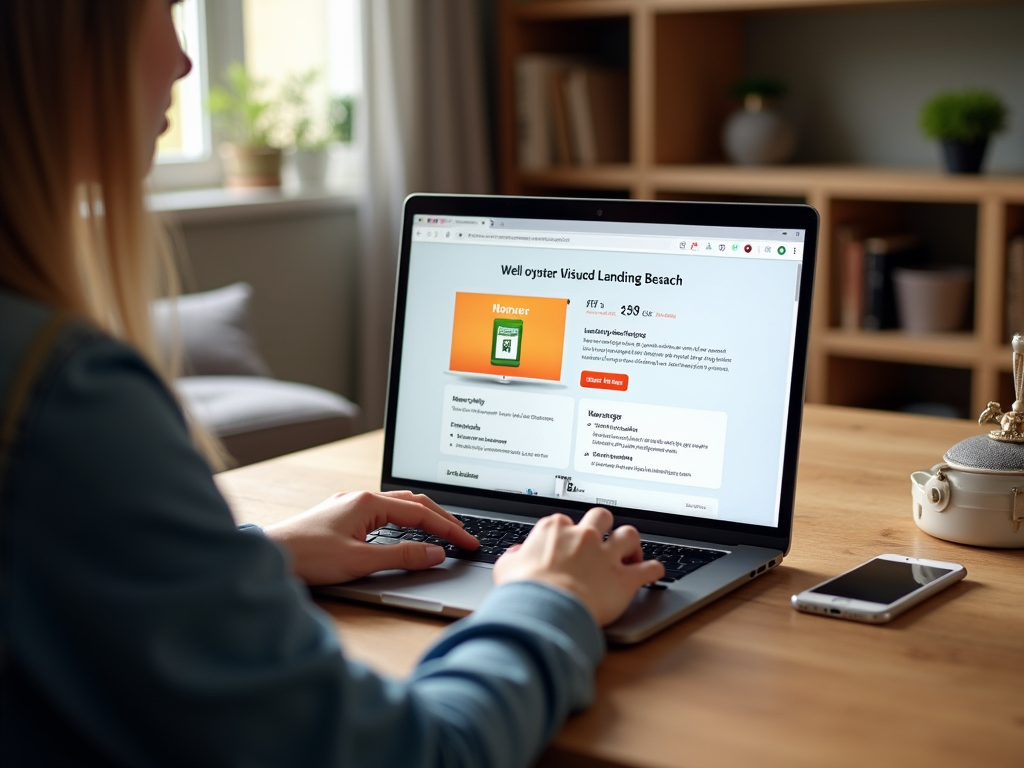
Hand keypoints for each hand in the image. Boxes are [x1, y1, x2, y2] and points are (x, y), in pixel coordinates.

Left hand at [264, 490, 478, 584]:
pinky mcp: (339, 518)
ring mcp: (348, 507)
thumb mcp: (359, 561)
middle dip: (441, 518)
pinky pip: (382, 514)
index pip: (420, 512)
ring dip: (422, 517)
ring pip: (396, 506)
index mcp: (367, 502)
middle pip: (412, 502)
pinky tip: (405, 533)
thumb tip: (435, 554)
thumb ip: (401, 557)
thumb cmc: (306, 557)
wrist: (266, 557)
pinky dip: (403, 522)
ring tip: (442, 531)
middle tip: (462, 536)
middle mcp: (359, 499)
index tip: (468, 542)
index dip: (449, 528)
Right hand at [493, 507, 663, 625]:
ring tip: (629, 553)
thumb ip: (513, 557)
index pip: (565, 521)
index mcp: (555, 530)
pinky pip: (649, 568)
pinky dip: (653, 569)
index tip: (567, 545)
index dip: (567, 534)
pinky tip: (652, 572)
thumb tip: (516, 555)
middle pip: (601, 517)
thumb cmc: (525, 591)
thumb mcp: (506, 569)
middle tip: (602, 539)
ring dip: (631, 543)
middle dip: (603, 525)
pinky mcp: (624, 578)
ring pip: (629, 535)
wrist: (545, 610)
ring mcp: (606, 555)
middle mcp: (583, 536)